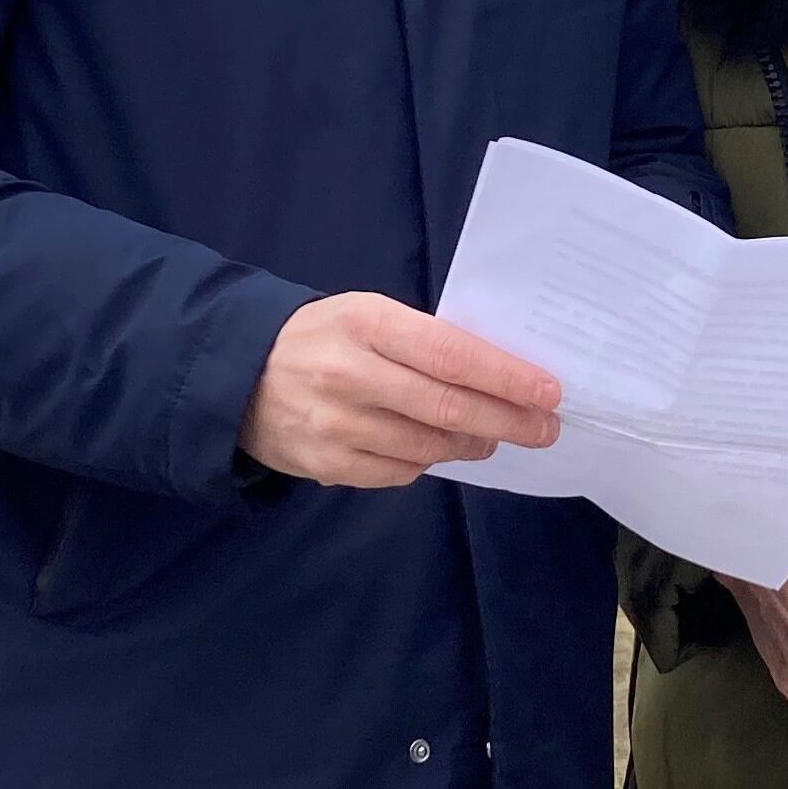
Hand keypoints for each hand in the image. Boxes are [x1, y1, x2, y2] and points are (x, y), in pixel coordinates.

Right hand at [239, 293, 563, 488]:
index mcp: (365, 323)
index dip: (506, 377)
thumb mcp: (367, 317)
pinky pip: (401, 471)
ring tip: (492, 436)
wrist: (239, 376)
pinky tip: (436, 447)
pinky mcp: (328, 464)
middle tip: (546, 428)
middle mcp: (349, 374)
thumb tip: (500, 378)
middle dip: (508, 420)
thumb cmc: (323, 338)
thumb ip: (425, 341)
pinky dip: (428, 461)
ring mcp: (336, 425)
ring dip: (473, 443)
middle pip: (447, 407)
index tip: (548, 391)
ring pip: (429, 446)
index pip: (451, 354)